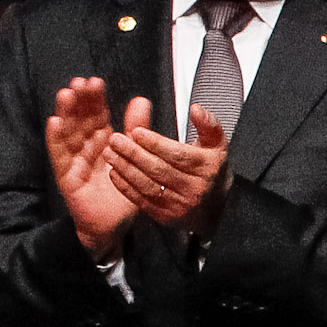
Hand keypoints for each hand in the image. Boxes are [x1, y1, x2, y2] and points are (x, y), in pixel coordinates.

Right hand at [48, 77, 137, 262]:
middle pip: (79, 118)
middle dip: (79, 100)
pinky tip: (54, 122)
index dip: (95, 98)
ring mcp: (73, 159)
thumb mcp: (136, 158)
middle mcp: (86, 146)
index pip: (97, 114)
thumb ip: (136, 129)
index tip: (95, 81)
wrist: (114, 225)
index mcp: (103, 141)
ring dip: (65, 112)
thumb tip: (141, 100)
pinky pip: (59, 154)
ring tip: (66, 95)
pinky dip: (55, 138)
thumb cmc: (125, 192)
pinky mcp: (66, 174)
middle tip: (80, 83)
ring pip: (67, 131)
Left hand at [104, 100, 232, 239]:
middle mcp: (195, 188)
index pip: (177, 154)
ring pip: (148, 185)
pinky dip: (125, 187)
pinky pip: (142, 200)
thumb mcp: (216, 146)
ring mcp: (180, 205)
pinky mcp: (166, 216)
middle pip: (159, 169)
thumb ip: (208, 125)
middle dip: (133, 153)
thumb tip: (196, 109)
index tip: (135, 131)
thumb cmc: (210, 171)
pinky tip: (114, 172)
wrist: (217, 208)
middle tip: (114, 139)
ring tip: (109, 153)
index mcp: (207, 168)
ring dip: (125, 168)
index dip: (155, 143)